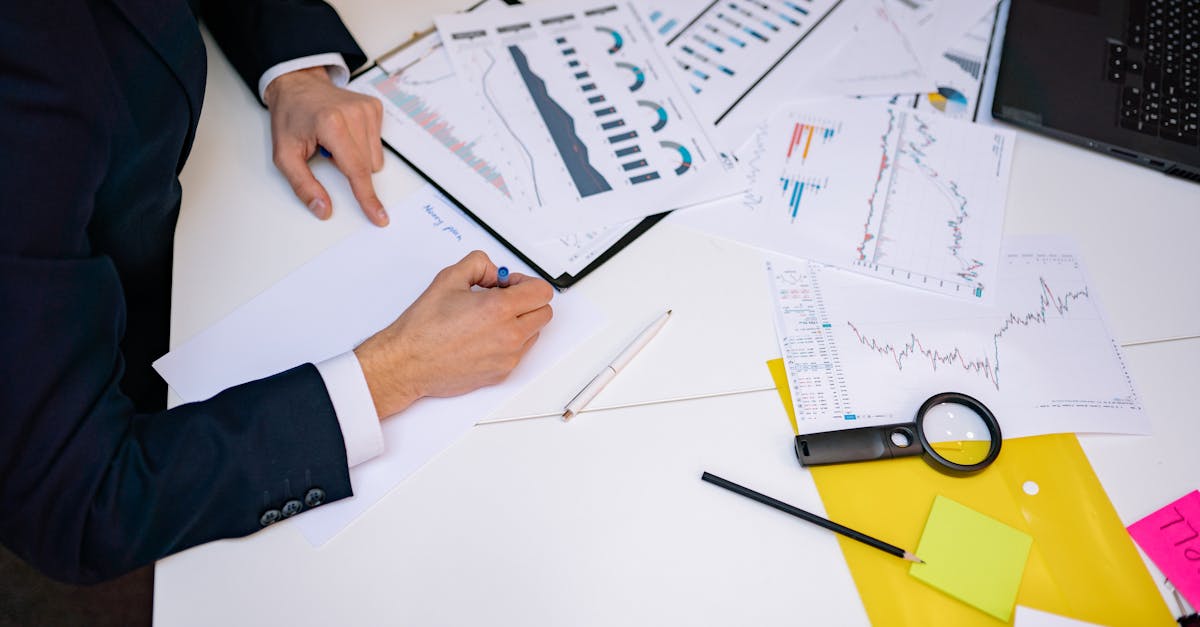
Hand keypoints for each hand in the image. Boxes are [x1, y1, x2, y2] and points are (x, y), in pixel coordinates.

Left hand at [263, 66, 387, 225]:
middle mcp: (354, 114)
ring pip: (375, 158)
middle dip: (349, 170)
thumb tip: (323, 209)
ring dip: (357, 158)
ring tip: (335, 141)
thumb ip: (303, 185)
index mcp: (332, 125)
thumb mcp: (285, 155)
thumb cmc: (290, 116)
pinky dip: (363, 145)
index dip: (367, 197)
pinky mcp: (374, 108)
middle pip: (367, 167)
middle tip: (326, 152)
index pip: (356, 170)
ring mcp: (367, 109)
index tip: (379, 216)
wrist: (297, 84)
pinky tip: (346, 133)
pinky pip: (377, 144)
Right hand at [354, 251, 554, 418]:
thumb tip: (495, 272)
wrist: (409, 362)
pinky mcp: (502, 372)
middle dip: (527, 301)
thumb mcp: (449, 278)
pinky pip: (520, 352)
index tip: (509, 284)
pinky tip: (485, 336)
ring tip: (490, 318)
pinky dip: (510, 341)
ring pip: (534, 332)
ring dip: (521, 321)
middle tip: (503, 298)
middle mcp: (509, 335)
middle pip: (544, 311)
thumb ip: (479, 264)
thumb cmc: (424, 327)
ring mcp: (508, 357)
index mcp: (499, 309)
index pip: (542, 291)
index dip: (526, 283)